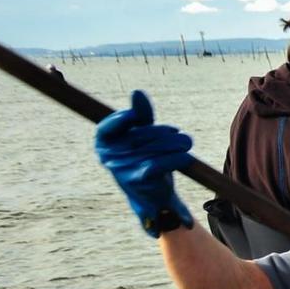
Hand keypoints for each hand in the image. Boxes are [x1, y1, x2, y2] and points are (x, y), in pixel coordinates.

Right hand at [93, 90, 193, 235]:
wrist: (151, 196)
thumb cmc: (144, 157)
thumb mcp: (140, 135)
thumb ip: (140, 115)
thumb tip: (137, 92)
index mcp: (103, 143)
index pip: (107, 127)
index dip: (122, 119)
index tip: (136, 115)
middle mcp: (109, 157)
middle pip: (140, 136)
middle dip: (163, 132)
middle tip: (178, 134)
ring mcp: (123, 170)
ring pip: (154, 148)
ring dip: (176, 144)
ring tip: (186, 142)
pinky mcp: (140, 180)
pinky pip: (160, 163)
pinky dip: (177, 158)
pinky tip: (186, 156)